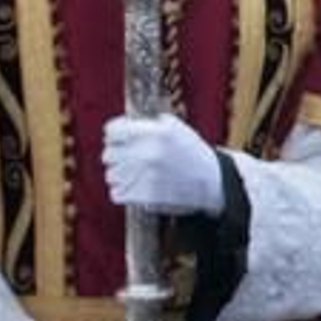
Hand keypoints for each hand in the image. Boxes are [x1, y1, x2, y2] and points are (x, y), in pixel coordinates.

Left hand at [103, 113, 224, 215]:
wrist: (213, 182)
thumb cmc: (194, 153)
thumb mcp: (177, 128)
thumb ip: (150, 124)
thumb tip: (123, 126)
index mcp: (156, 133)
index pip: (112, 130)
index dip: (115, 134)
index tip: (119, 138)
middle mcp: (148, 153)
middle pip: (108, 154)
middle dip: (118, 155)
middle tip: (130, 157)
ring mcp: (145, 176)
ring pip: (111, 175)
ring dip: (120, 174)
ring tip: (135, 173)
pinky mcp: (144, 196)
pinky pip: (116, 193)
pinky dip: (123, 191)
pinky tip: (135, 186)